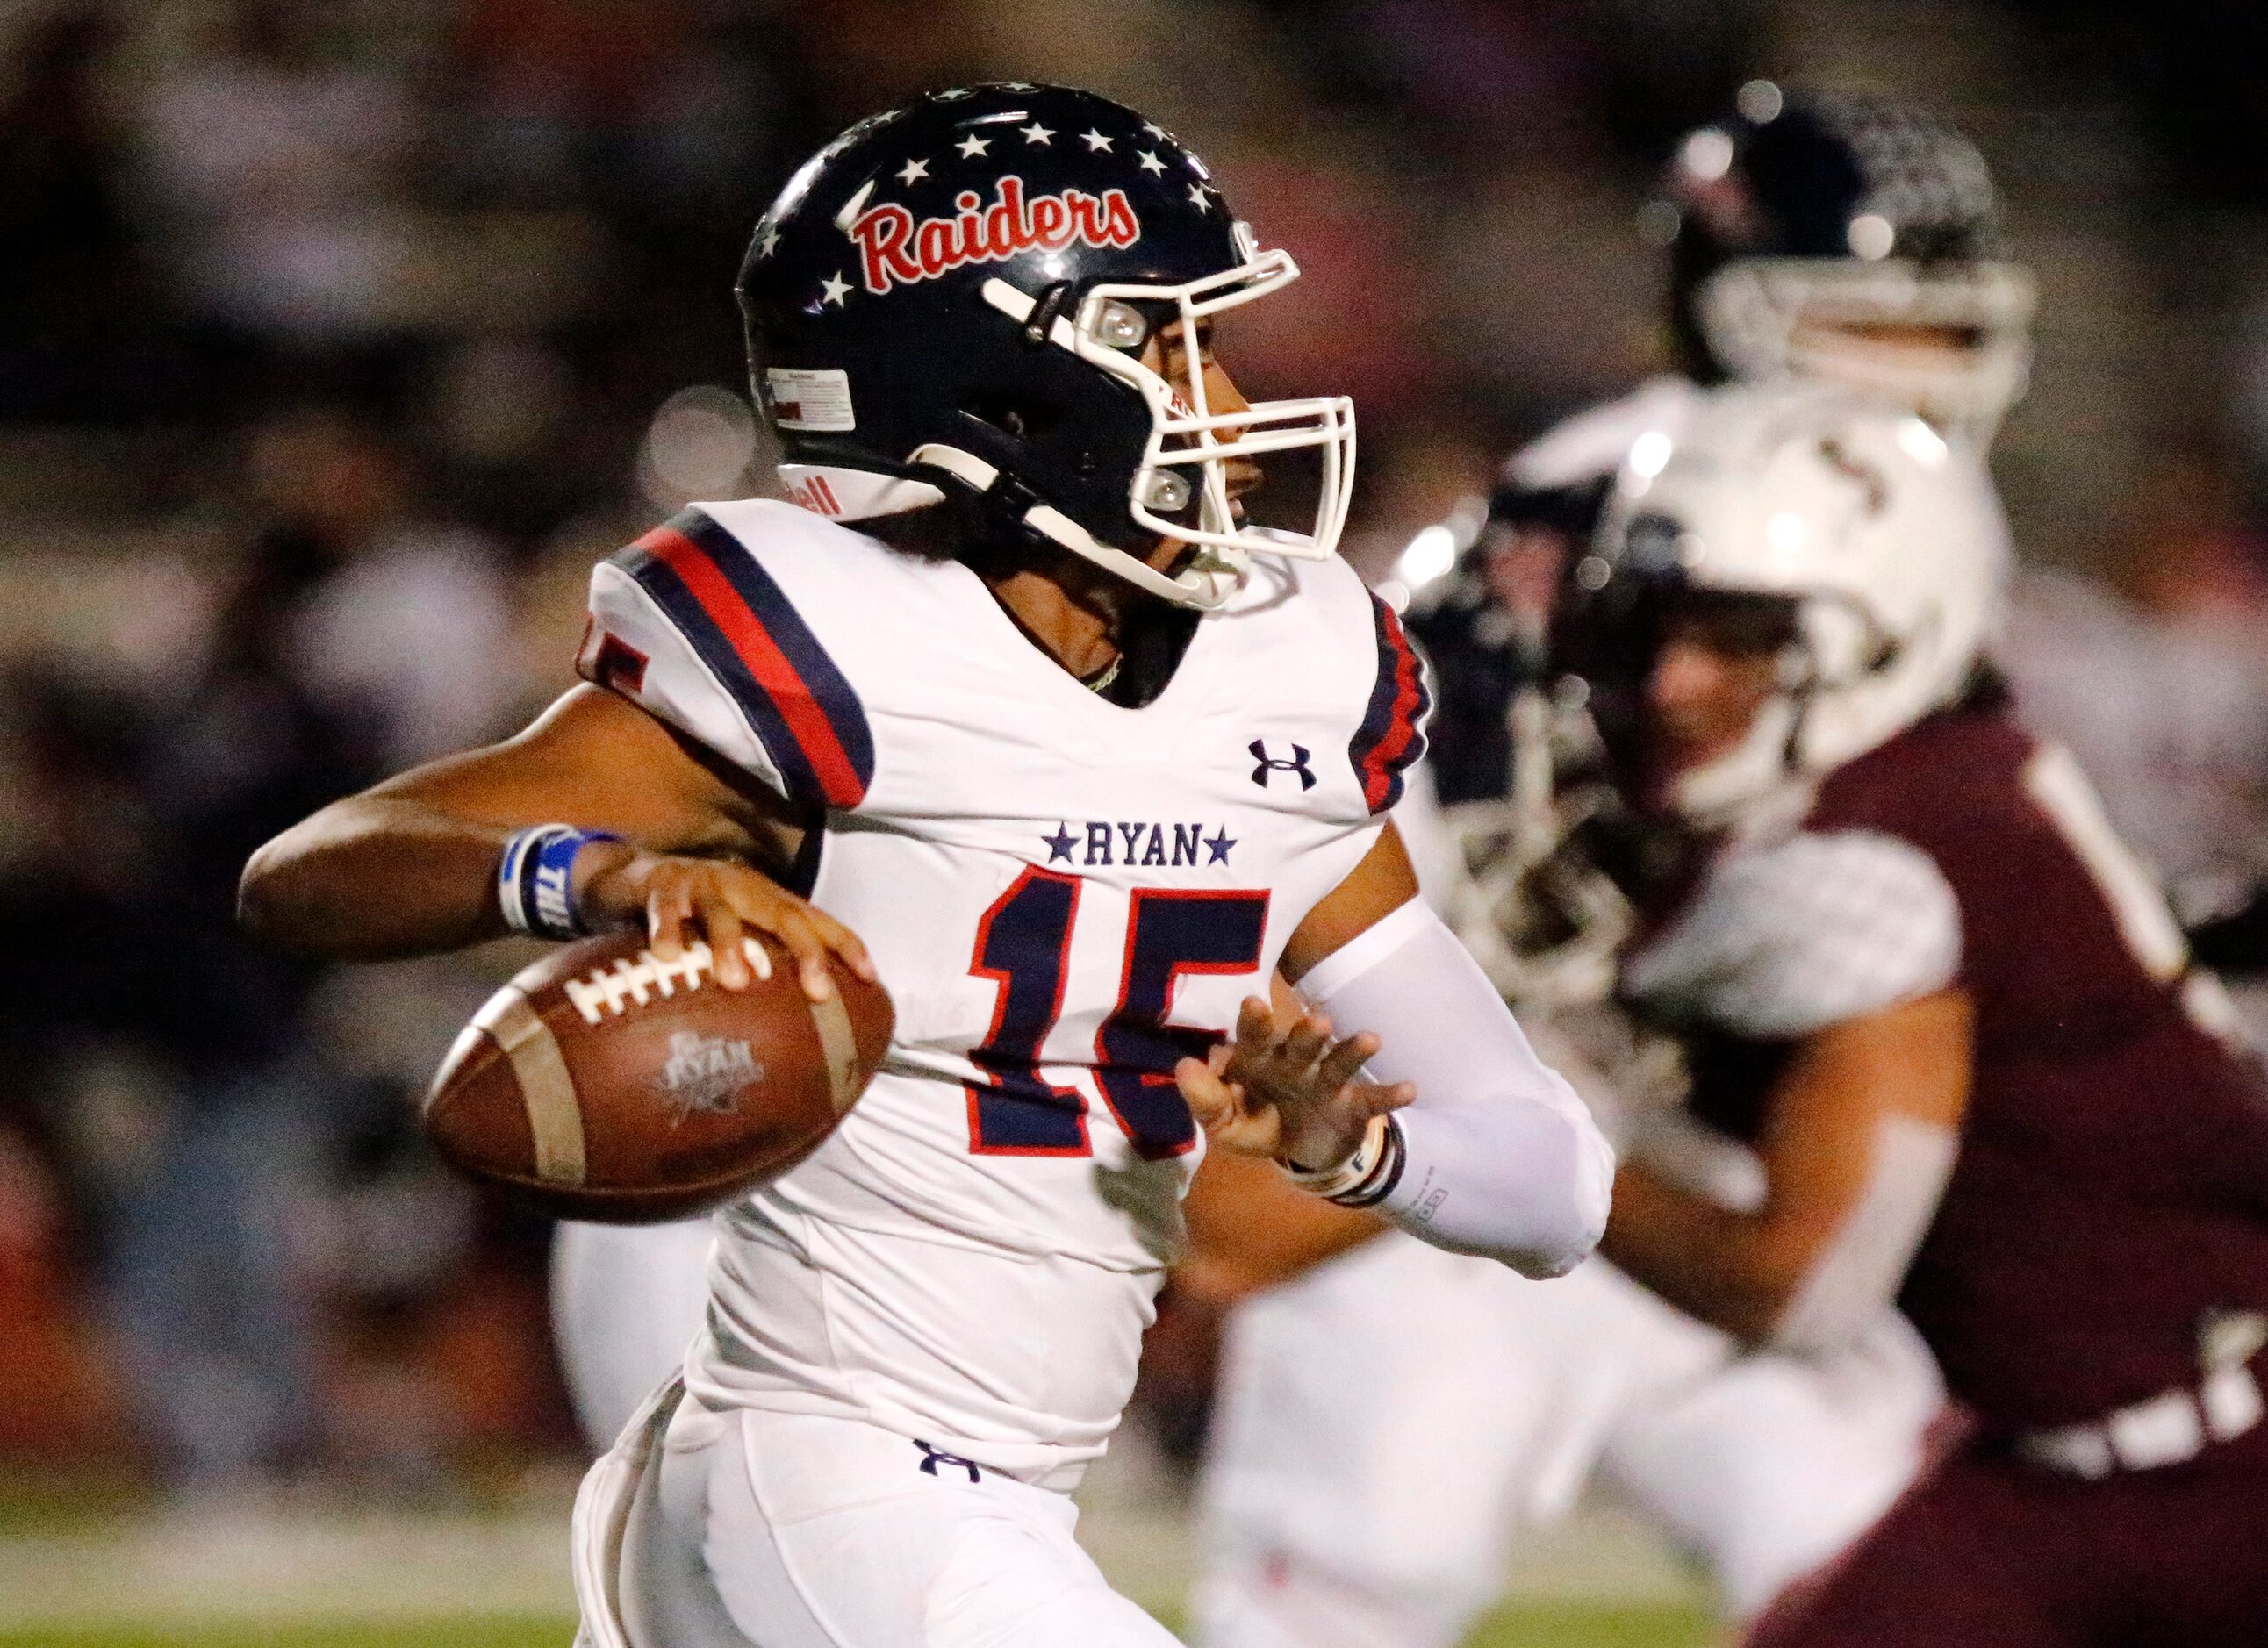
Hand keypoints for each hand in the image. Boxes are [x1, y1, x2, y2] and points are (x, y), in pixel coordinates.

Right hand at [576, 843, 875, 1000]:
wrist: (632, 873)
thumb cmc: (694, 914)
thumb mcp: (736, 929)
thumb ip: (762, 961)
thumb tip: (793, 1023)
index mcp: (767, 899)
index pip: (817, 919)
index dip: (846, 945)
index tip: (870, 978)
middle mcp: (742, 887)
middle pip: (784, 915)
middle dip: (806, 953)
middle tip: (819, 992)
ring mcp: (702, 884)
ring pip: (722, 913)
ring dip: (731, 945)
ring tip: (737, 983)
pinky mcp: (661, 888)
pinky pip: (665, 911)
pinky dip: (666, 932)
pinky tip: (666, 958)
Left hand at [1176, 995, 1412, 1171]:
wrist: (1302, 1151)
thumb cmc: (1258, 1122)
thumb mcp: (1226, 1124)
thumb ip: (1205, 1100)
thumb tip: (1182, 1068)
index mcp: (1261, 1061)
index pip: (1254, 1037)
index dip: (1254, 1021)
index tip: (1252, 1005)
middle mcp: (1297, 1063)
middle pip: (1302, 1043)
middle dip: (1309, 1033)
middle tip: (1318, 1023)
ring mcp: (1329, 1083)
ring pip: (1341, 1063)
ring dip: (1354, 1051)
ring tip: (1372, 1040)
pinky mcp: (1355, 1107)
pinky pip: (1374, 1101)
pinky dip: (1391, 1095)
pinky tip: (1409, 1089)